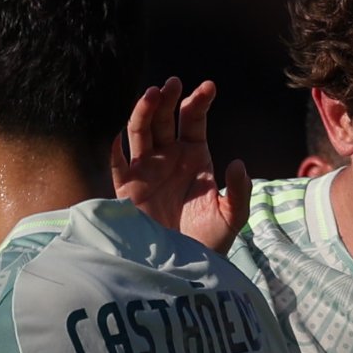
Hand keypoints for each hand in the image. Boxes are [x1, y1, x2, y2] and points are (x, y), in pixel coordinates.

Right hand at [111, 75, 247, 249]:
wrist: (181, 268)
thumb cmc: (208, 243)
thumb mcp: (232, 217)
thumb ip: (239, 191)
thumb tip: (237, 163)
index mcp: (194, 157)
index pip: (193, 120)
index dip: (198, 102)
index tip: (207, 88)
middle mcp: (168, 158)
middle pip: (164, 119)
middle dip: (168, 99)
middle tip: (173, 84)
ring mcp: (146, 171)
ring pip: (140, 132)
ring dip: (144, 112)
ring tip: (152, 94)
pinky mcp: (126, 189)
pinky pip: (116, 163)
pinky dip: (113, 147)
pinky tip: (116, 132)